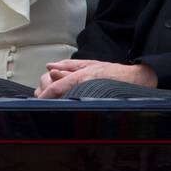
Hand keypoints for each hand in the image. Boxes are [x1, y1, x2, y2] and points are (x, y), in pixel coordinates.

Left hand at [34, 61, 156, 98]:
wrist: (134, 81)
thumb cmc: (112, 72)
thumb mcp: (89, 63)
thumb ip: (68, 66)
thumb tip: (50, 67)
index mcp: (81, 77)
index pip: (56, 88)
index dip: (43, 95)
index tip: (36, 99)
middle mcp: (83, 87)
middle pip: (56, 97)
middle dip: (46, 97)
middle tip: (44, 95)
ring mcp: (89, 97)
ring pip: (63, 103)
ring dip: (55, 101)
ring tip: (54, 99)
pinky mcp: (94, 105)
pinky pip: (74, 107)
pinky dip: (66, 105)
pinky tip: (67, 104)